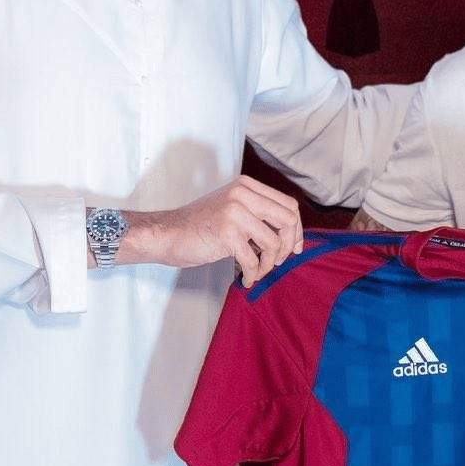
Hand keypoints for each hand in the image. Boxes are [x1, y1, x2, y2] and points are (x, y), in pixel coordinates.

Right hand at [123, 176, 303, 284]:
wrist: (167, 234)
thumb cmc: (198, 226)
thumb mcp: (230, 207)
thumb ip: (257, 212)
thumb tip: (291, 233)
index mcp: (246, 186)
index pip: (288, 204)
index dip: (297, 229)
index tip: (296, 247)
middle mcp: (242, 194)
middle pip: (288, 220)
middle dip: (289, 246)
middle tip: (280, 261)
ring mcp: (234, 213)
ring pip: (274, 243)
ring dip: (269, 264)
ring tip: (257, 271)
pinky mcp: (227, 234)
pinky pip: (253, 260)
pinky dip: (253, 274)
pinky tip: (245, 279)